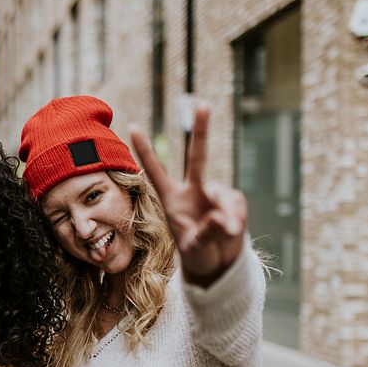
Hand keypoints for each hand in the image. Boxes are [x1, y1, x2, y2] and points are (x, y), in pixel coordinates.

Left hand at [129, 106, 246, 286]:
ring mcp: (214, 194)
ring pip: (223, 197)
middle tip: (201, 103)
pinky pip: (236, 207)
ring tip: (223, 234)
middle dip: (201, 130)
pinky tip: (231, 231)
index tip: (131, 127)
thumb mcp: (194, 248)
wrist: (216, 263)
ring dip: (226, 218)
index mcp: (172, 199)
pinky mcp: (233, 201)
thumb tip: (220, 218)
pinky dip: (236, 220)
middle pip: (197, 157)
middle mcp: (193, 191)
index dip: (145, 150)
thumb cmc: (196, 254)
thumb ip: (205, 232)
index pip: (155, 171)